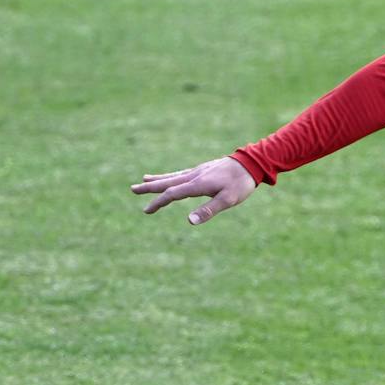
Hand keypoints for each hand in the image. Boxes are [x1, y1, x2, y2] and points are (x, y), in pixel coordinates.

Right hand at [133, 156, 255, 225]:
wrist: (252, 163)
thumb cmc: (241, 184)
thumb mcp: (228, 200)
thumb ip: (209, 211)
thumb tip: (190, 221)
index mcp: (198, 184)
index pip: (173, 194)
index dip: (159, 202)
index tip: (147, 210)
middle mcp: (195, 175)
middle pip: (167, 182)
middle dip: (150, 187)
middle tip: (133, 189)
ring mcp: (199, 171)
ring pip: (173, 176)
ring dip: (158, 179)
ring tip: (144, 179)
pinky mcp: (204, 169)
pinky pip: (182, 173)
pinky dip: (172, 175)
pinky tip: (171, 177)